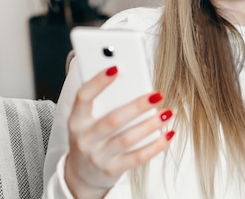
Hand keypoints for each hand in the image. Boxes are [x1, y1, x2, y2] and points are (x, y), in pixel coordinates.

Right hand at [64, 67, 174, 198]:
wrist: (81, 176)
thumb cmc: (90, 138)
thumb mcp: (86, 120)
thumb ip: (103, 102)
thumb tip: (131, 82)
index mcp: (76, 120)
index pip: (83, 97)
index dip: (98, 82)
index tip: (117, 67)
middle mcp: (84, 139)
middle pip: (113, 120)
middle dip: (137, 106)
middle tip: (157, 94)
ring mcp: (98, 157)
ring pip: (127, 139)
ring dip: (150, 124)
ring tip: (167, 112)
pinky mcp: (112, 170)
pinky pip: (138, 157)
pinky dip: (156, 145)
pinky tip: (168, 133)